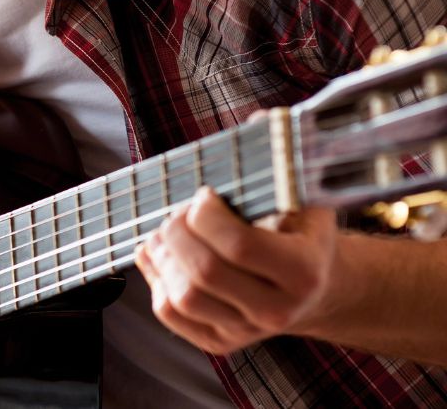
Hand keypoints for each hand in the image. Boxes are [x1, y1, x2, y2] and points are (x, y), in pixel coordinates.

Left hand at [134, 187, 338, 354]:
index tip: (204, 195)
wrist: (314, 288)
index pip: (240, 245)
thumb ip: (280, 171)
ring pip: (183, 297)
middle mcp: (278, 310)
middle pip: (205, 272)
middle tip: (179, 213)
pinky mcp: (220, 342)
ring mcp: (247, 331)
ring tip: (163, 232)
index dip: (207, 215)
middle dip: (177, 232)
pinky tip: (159, 256)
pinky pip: (171, 314)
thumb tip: (255, 127)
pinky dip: (154, 280)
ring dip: (161, 256)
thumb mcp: (303, 201)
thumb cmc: (299, 232)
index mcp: (304, 271)